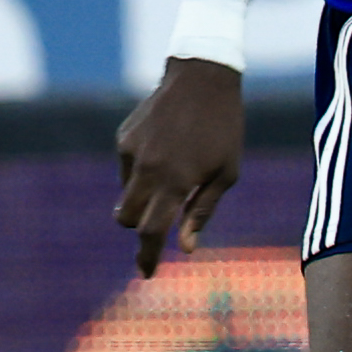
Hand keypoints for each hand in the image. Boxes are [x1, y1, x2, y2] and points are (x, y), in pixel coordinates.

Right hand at [114, 59, 243, 277]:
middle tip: (157, 222)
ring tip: (174, 171)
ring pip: (125, 193)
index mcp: (176, 182)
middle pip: (127, 218)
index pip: (152, 232)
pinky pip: (127, 166)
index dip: (147, 257)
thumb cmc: (224, 129)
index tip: (146, 273)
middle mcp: (148, 170)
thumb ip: (202, 211)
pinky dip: (142, 169)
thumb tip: (185, 248)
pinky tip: (165, 147)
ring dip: (142, 196)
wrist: (202, 77)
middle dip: (138, 227)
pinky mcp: (124, 137)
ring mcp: (132, 152)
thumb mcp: (226, 173)